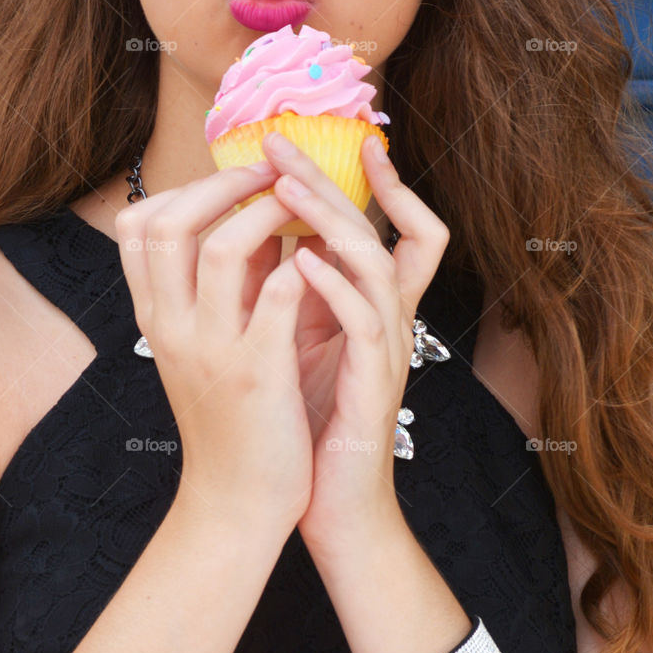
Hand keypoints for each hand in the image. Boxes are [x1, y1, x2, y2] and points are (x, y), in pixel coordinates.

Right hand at [114, 161, 313, 532]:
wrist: (237, 503)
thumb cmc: (228, 414)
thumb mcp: (204, 344)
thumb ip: (221, 283)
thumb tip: (253, 212)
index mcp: (155, 316)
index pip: (137, 225)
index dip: (186, 188)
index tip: (234, 181)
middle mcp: (171, 327)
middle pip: (171, 222)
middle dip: (225, 184)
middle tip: (271, 178)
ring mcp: (211, 350)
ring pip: (222, 248)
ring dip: (266, 215)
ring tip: (299, 212)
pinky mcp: (259, 375)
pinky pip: (277, 299)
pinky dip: (300, 268)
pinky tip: (319, 263)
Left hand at [260, 130, 450, 557]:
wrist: (327, 508)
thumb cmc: (309, 421)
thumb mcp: (297, 342)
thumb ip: (292, 291)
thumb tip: (257, 235)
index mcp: (370, 308)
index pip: (395, 228)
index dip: (377, 184)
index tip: (330, 144)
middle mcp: (386, 319)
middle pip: (374, 230)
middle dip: (330, 182)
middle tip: (281, 143)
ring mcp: (385, 351)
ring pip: (375, 266)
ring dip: (330, 222)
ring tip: (288, 189)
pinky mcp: (374, 386)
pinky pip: (367, 324)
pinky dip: (335, 288)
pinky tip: (299, 262)